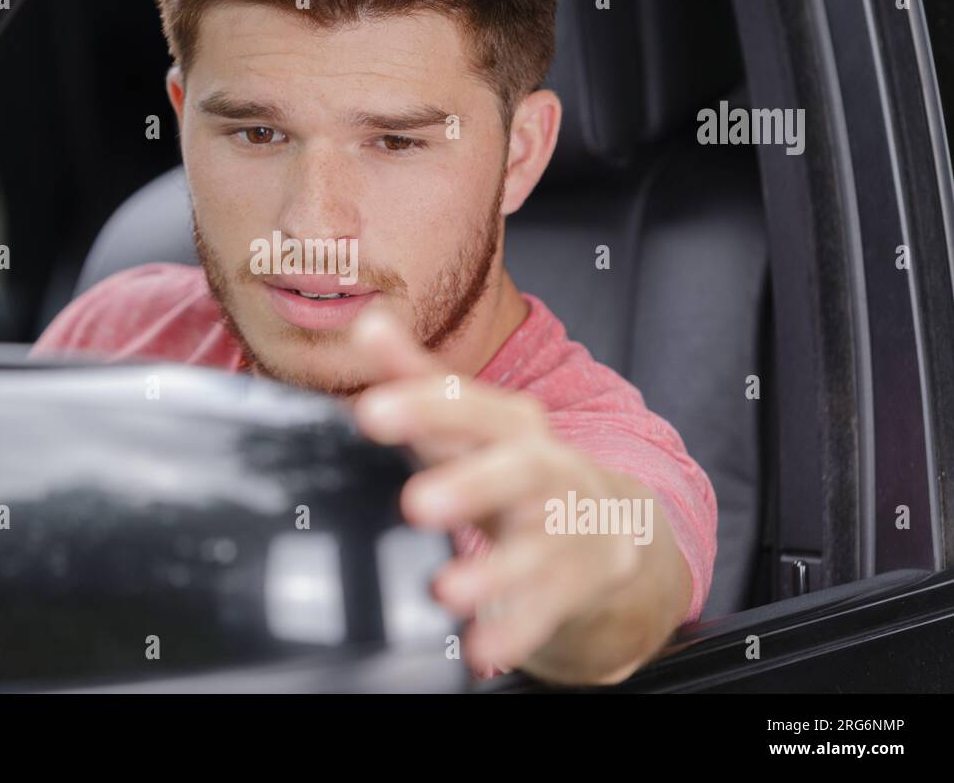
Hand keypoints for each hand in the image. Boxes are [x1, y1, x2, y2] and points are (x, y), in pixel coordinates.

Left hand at [348, 305, 686, 682]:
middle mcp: (546, 471)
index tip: (370, 412)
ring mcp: (563, 530)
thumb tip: (366, 321)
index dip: (423, 405)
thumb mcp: (470, 421)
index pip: (471, 404)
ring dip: (492, 570)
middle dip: (471, 484)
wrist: (606, 526)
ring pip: (535, 548)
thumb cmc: (513, 465)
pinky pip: (546, 611)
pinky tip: (482, 650)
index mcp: (513, 424)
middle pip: (517, 470)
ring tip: (445, 590)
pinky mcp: (573, 585)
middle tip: (417, 503)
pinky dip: (515, 631)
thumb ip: (417, 376)